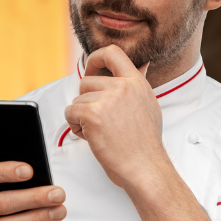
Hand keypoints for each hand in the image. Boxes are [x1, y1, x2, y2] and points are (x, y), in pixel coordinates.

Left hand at [64, 45, 167, 189]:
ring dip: (81, 117)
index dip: (96, 58)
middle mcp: (123, 86)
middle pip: (87, 81)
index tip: (92, 69)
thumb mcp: (150, 105)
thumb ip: (139, 84)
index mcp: (137, 82)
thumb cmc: (145, 145)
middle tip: (99, 120)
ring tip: (100, 132)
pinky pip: (70, 112)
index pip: (112, 53)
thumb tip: (142, 64)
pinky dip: (75, 126)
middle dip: (86, 101)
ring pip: (77, 99)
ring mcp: (108, 99)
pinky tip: (91, 136)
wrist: (145, 168)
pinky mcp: (93, 114)